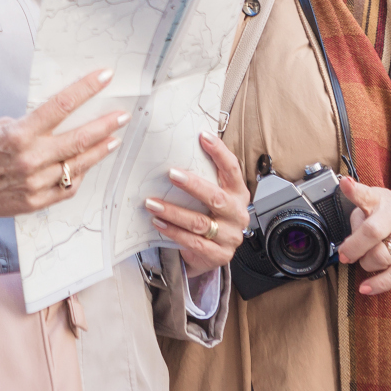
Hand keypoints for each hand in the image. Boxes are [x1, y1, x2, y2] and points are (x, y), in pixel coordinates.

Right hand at [0, 69, 126, 219]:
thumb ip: (30, 125)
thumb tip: (56, 118)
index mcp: (19, 134)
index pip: (61, 106)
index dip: (86, 89)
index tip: (104, 76)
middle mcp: (30, 158)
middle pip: (78, 138)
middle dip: (105, 124)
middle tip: (122, 115)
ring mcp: (35, 182)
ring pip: (78, 164)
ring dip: (99, 150)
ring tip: (113, 138)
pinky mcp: (36, 200)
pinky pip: (68, 187)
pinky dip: (80, 173)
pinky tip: (87, 164)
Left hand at [146, 132, 250, 278]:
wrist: (213, 252)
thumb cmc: (210, 215)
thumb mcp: (212, 194)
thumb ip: (204, 175)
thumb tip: (179, 145)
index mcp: (238, 194)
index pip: (232, 169)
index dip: (219, 152)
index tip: (203, 136)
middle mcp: (237, 214)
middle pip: (217, 197)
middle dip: (193, 185)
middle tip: (171, 174)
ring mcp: (229, 236)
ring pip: (200, 222)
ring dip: (173, 211)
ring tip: (152, 203)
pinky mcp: (218, 254)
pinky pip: (193, 242)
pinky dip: (173, 231)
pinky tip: (158, 222)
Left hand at [336, 177, 390, 294]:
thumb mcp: (377, 203)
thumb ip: (359, 218)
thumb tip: (347, 242)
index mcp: (382, 200)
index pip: (368, 194)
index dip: (354, 190)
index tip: (345, 184)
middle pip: (372, 232)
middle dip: (354, 247)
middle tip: (345, 254)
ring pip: (383, 257)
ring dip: (366, 264)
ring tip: (365, 261)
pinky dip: (379, 283)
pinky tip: (366, 287)